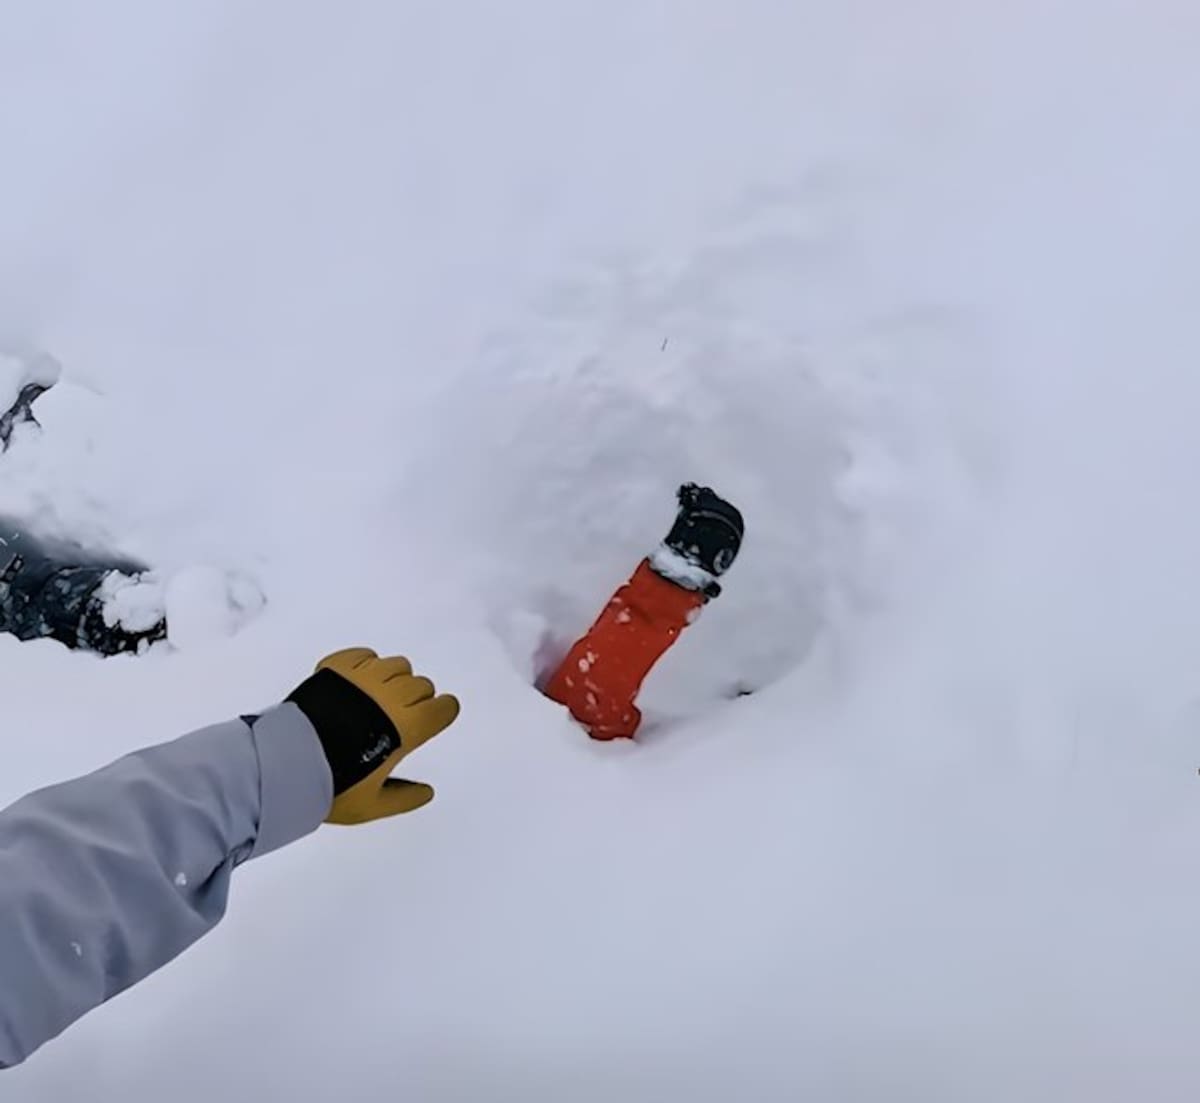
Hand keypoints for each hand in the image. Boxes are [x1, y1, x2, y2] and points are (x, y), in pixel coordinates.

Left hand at [288, 648, 460, 824]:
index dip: (441, 713)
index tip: (432, 721)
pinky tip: (356, 684)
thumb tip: (426, 793)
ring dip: (395, 679)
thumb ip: (403, 798)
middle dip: (418, 699)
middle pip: (422, 685)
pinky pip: (364, 654)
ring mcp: (364, 678)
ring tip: (377, 699)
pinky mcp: (338, 668)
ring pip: (397, 665)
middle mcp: (391, 696)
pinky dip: (367, 664)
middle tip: (398, 717)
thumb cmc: (332, 786)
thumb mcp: (371, 804)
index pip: (444, 707)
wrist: (284, 765)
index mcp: (407, 727)